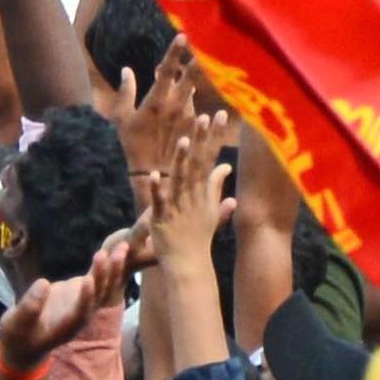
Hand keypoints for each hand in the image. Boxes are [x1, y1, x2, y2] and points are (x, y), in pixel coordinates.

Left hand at [142, 109, 233, 273]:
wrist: (189, 265)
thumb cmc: (199, 237)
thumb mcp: (212, 209)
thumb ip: (217, 185)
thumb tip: (226, 165)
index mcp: (202, 192)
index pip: (210, 159)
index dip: (215, 136)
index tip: (221, 114)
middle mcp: (192, 197)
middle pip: (197, 165)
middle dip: (201, 141)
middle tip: (205, 117)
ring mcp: (177, 207)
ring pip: (180, 180)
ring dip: (181, 161)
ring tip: (183, 139)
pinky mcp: (162, 218)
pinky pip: (159, 202)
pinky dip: (157, 189)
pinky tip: (154, 175)